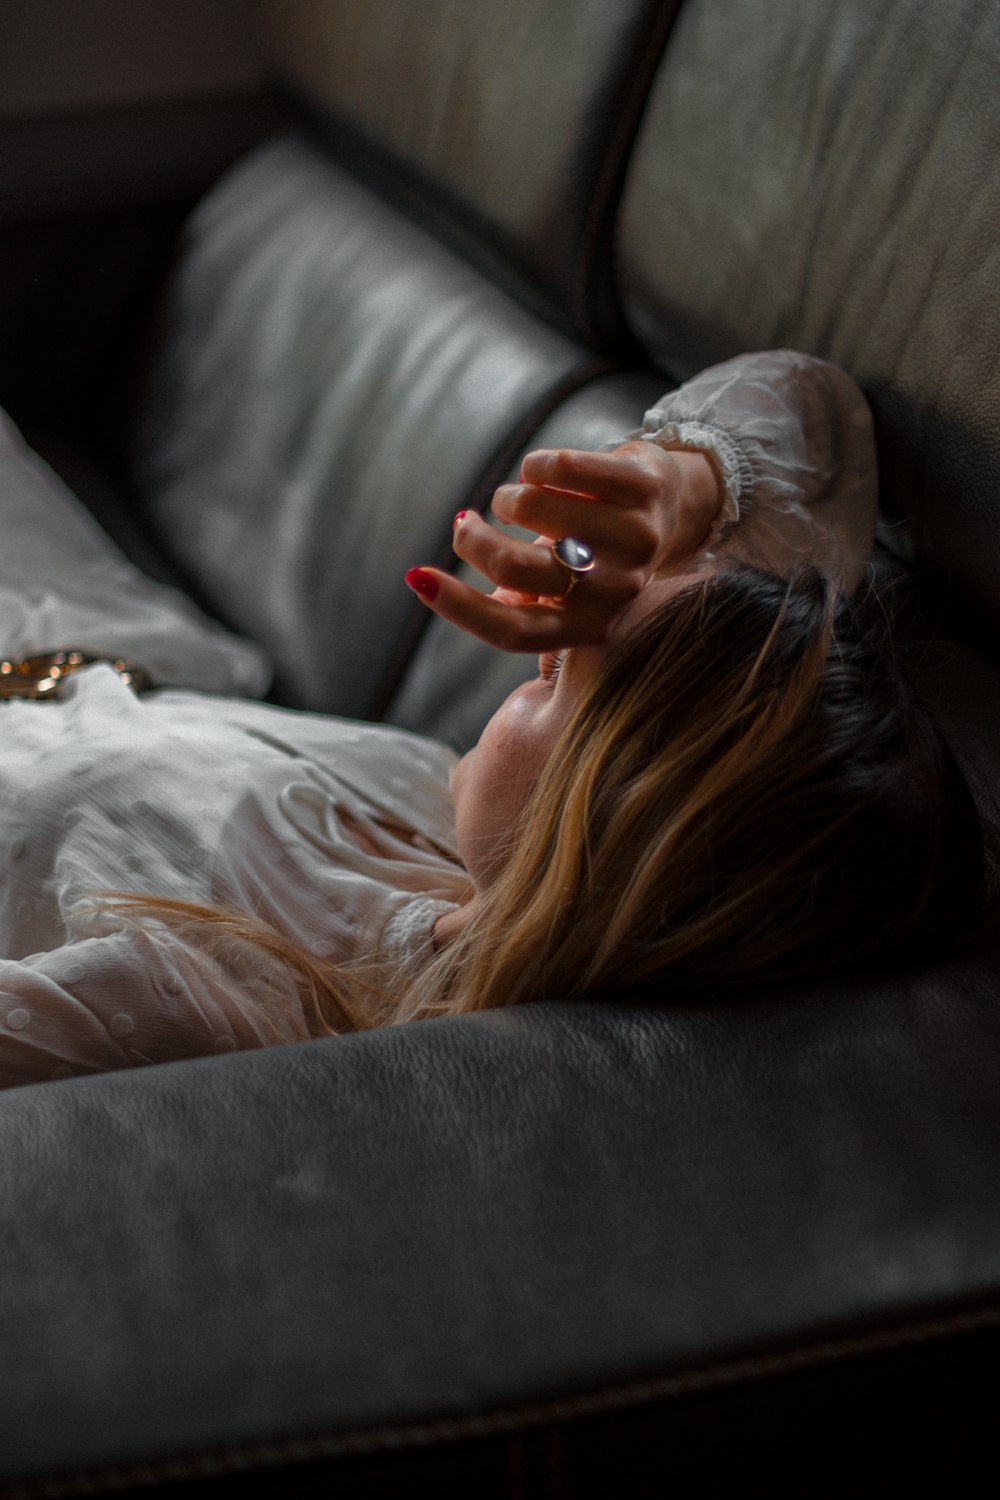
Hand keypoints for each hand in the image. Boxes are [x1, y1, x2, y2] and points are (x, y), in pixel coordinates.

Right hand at [405, 441, 720, 652]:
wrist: (672, 507)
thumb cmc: (597, 554)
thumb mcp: (564, 595)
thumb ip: (517, 607)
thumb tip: (440, 591)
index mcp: (589, 627)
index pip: (512, 632)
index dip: (459, 607)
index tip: (419, 577)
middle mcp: (617, 592)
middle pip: (516, 570)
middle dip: (474, 541)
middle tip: (465, 522)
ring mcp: (637, 540)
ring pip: (536, 513)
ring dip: (510, 499)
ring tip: (514, 497)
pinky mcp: (646, 489)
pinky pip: (567, 469)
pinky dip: (538, 465)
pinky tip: (536, 468)